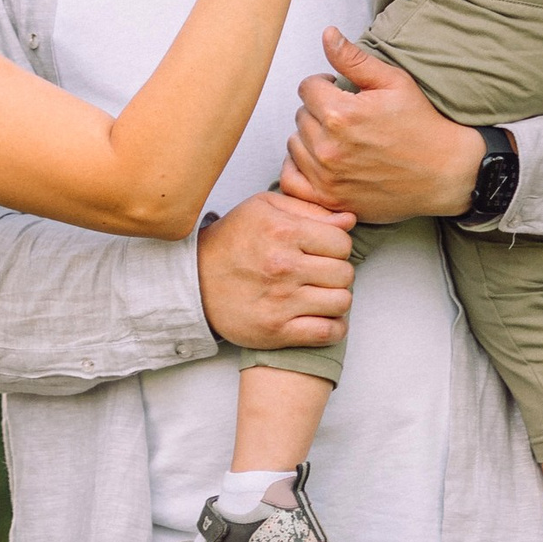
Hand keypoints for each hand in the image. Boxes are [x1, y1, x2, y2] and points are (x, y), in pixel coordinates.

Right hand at [197, 187, 355, 346]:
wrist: (193, 281)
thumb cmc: (230, 242)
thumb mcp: (263, 208)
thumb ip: (308, 210)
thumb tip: (349, 221)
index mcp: (283, 231)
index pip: (342, 242)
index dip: (337, 246)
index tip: (324, 251)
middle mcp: (283, 266)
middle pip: (345, 273)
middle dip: (338, 273)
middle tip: (322, 274)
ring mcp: (281, 301)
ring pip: (342, 302)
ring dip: (336, 299)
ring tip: (321, 294)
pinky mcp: (277, 330)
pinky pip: (328, 333)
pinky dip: (334, 328)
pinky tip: (323, 318)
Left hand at [285, 27, 486, 223]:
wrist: (445, 172)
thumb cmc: (422, 126)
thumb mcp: (394, 82)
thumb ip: (354, 58)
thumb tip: (327, 34)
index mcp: (341, 114)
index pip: (307, 87)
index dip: (324, 85)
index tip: (340, 91)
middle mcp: (328, 147)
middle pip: (300, 116)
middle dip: (318, 111)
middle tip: (345, 117)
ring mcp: (327, 177)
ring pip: (294, 145)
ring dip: (309, 138)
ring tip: (338, 138)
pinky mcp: (330, 199)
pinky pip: (291, 180)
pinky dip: (299, 170)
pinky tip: (319, 162)